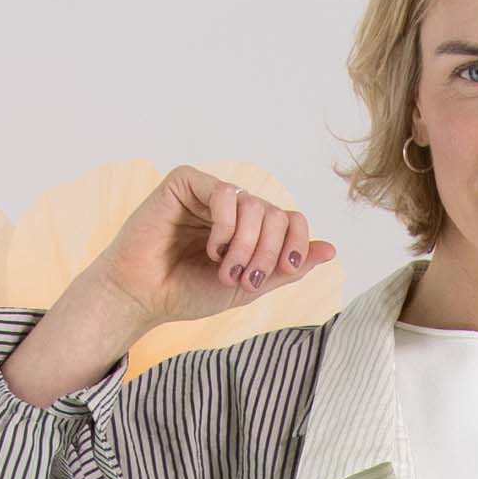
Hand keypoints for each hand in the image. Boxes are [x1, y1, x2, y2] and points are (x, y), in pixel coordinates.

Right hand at [100, 167, 336, 328]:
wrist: (146, 296)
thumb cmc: (189, 292)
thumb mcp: (248, 286)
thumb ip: (286, 269)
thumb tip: (331, 250)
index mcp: (250, 229)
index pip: (292, 220)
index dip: (297, 245)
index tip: (284, 271)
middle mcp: (233, 208)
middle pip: (277, 214)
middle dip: (268, 253)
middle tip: (243, 278)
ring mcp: (209, 193)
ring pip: (255, 205)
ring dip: (245, 245)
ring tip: (223, 268)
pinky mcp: (186, 182)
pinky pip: (225, 193)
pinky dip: (224, 225)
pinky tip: (210, 246)